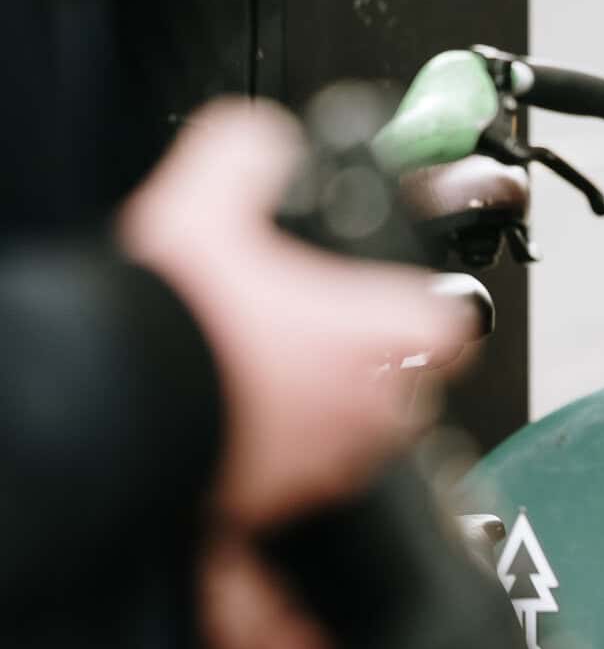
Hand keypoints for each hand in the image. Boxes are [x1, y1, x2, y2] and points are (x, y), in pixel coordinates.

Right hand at [120, 100, 472, 532]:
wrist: (105, 406)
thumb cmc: (174, 318)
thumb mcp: (210, 198)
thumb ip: (250, 152)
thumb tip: (262, 140)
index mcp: (378, 336)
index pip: (453, 328)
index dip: (431, 309)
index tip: (406, 302)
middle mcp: (366, 412)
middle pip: (406, 389)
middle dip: (372, 365)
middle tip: (319, 338)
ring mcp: (324, 470)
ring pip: (354, 442)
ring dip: (326, 415)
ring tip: (269, 382)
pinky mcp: (273, 508)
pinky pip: (295, 485)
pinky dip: (277, 460)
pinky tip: (236, 428)